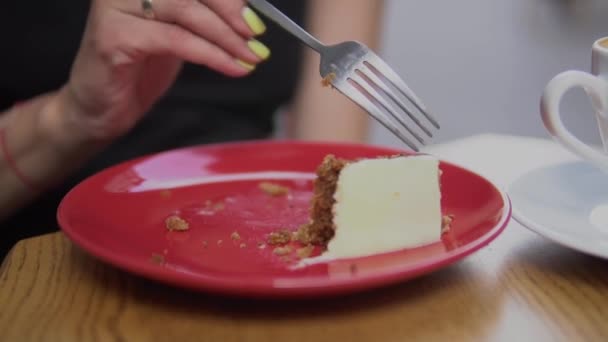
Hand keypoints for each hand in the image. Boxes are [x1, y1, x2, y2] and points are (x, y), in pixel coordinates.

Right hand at [52, 0, 268, 142]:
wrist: (102, 108)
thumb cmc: (140, 68)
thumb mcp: (180, 33)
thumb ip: (205, 16)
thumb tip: (249, 13)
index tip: (256, 16)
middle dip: (232, 11)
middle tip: (257, 34)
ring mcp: (115, 5)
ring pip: (187, 11)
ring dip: (227, 37)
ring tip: (251, 57)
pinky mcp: (114, 34)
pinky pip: (176, 40)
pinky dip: (212, 55)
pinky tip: (233, 68)